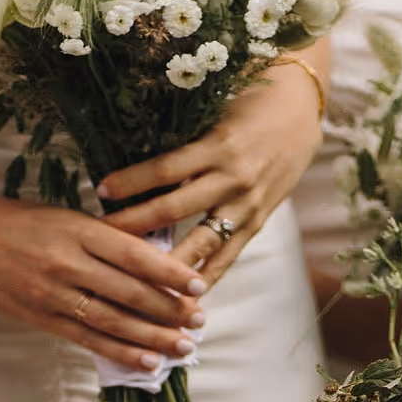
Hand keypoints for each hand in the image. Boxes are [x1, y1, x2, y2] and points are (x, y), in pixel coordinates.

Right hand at [0, 194, 206, 374]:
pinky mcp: (40, 317)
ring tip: (182, 348)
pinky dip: (120, 352)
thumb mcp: (64, 217)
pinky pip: (87, 340)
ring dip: (152, 338)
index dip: (170, 274)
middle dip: (170, 311)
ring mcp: (54, 293)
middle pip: (130, 292)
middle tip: (200, 323)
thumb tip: (152, 256)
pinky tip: (146, 361)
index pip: (135, 255)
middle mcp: (69, 262)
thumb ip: (105, 237)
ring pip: (113, 321)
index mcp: (79, 230)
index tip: (199, 287)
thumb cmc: (17, 222)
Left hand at [98, 61, 323, 285]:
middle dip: (135, 227)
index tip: (99, 191)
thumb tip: (139, 172)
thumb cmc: (251, 104)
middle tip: (102, 241)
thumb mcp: (216, 115)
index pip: (165, 170)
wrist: (303, 112)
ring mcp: (248, 205)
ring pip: (201, 243)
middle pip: (174, 209)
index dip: (130, 182)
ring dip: (167, 264)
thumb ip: (185, 146)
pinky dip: (204, 277)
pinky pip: (227, 257)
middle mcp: (234, 179)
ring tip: (136, 281)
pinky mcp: (258, 222)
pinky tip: (181, 297)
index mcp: (219, 145)